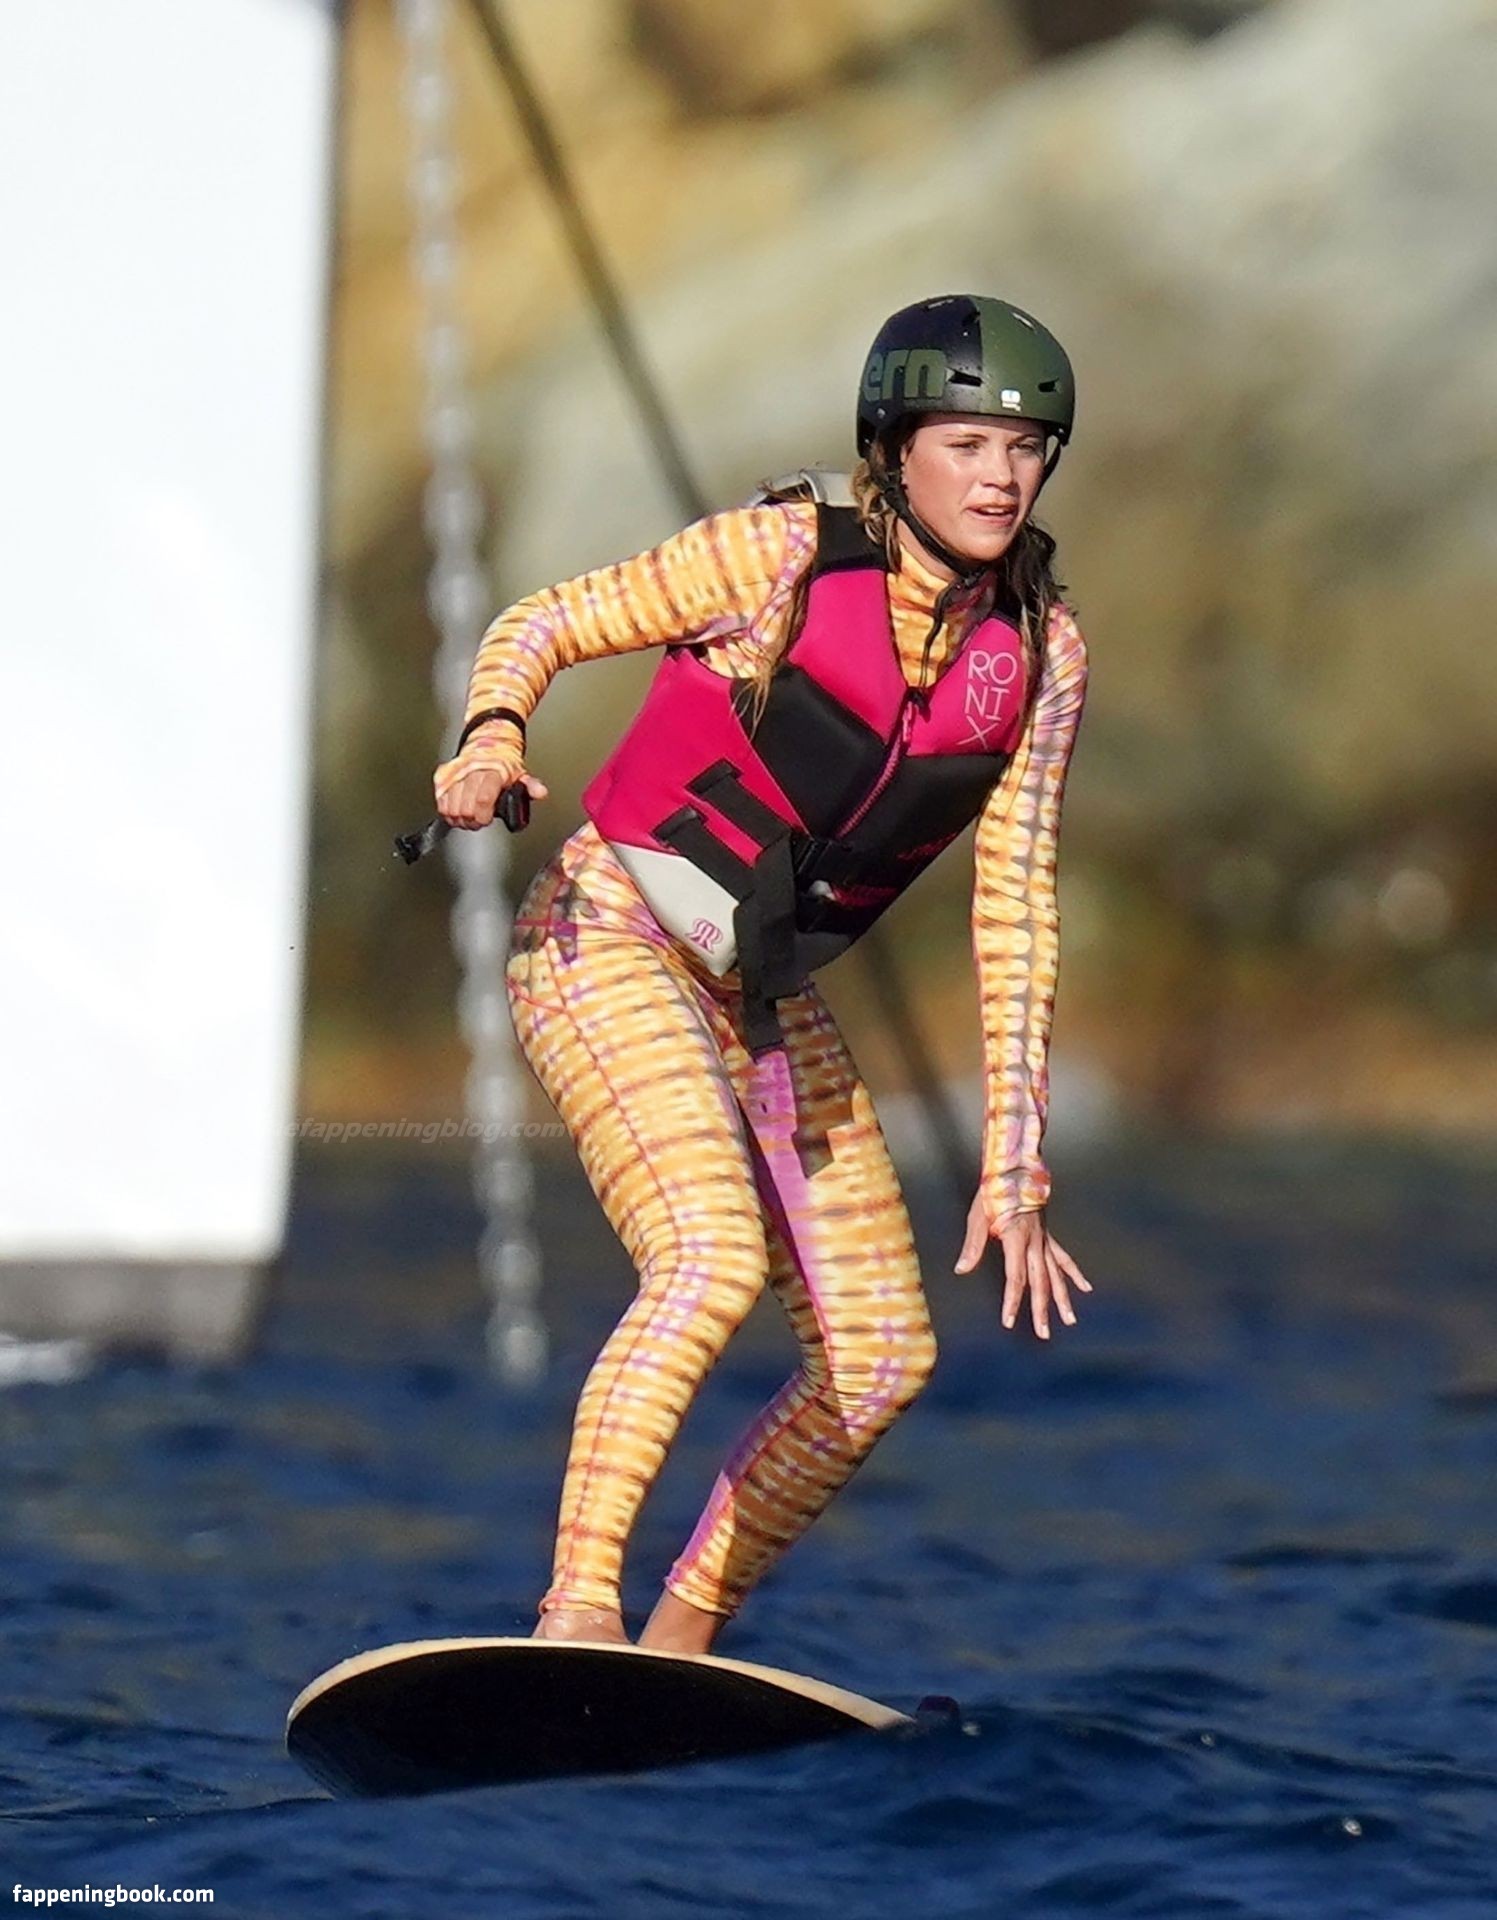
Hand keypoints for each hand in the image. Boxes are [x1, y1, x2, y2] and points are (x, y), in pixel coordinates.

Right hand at [434, 751, 548, 829]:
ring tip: (469, 816)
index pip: (483, 798)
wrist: (486, 741)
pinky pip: (440, 800)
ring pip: (451, 807)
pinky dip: (447, 810)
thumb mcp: (520, 773)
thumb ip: (530, 786)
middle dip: (473, 820)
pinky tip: (458, 810)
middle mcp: (471, 771)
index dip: (483, 814)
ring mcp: (456, 774)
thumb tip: (540, 792)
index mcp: (492, 771)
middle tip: (479, 819)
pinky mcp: (444, 776)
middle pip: (465, 807)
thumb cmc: (503, 762)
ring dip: (460, 818)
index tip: (486, 819)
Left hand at [953, 1193, 1092, 1338]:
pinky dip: (1073, 1274)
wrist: (1016, 1169)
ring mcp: (1044, 1240)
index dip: (1012, 1301)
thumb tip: (961, 1269)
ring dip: (1062, 1299)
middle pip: (1039, 1282)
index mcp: (1016, 1238)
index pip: (1015, 1277)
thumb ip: (973, 1245)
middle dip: (1041, 1310)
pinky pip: (1063, 1258)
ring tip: (1069, 1321)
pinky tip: (1085, 1289)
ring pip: (1055, 1274)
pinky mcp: (1047, 1236)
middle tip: (1044, 1334)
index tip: (1009, 1322)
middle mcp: (1034, 1242)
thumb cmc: (993, 1191)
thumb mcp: (977, 1216)